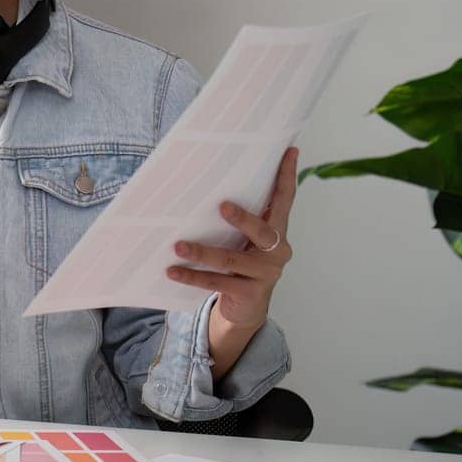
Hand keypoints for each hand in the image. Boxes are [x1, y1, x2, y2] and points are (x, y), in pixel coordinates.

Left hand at [166, 146, 297, 328]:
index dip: (286, 176)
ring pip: (231, 259)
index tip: (289, 151)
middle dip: (243, 218)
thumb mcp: (242, 239)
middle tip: (221, 206)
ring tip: (178, 245)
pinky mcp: (249, 293)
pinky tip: (172, 270)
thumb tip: (208, 184)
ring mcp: (266, 274)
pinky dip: (193, 275)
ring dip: (202, 252)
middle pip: (263, 231)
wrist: (245, 310)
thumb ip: (237, 217)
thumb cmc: (239, 264)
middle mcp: (277, 251)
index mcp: (277, 231)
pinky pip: (217, 282)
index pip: (285, 200)